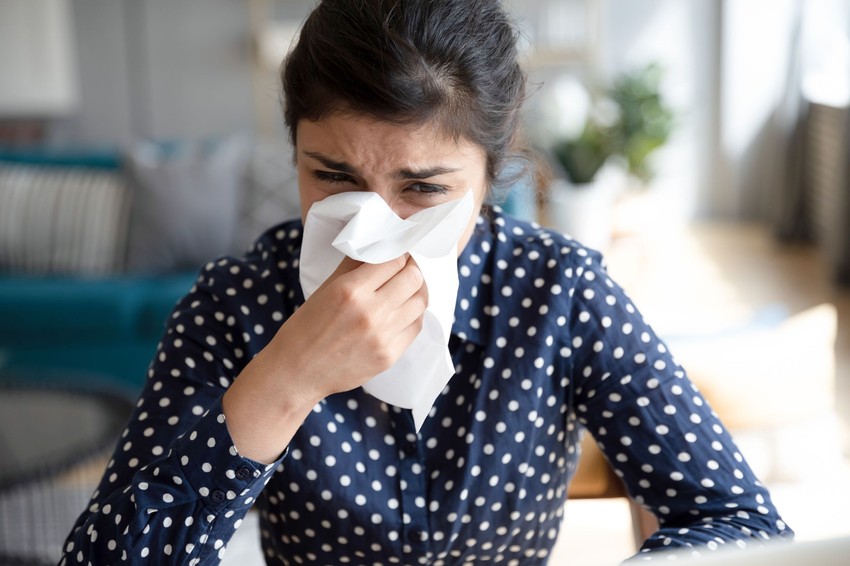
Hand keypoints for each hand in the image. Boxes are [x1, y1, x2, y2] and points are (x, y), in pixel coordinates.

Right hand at [266, 254, 427, 405]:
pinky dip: (413, 315)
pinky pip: (416, 327)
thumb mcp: (325, 288)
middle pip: (413, 278)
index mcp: (350, 290)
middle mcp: (370, 312)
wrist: (296, 372)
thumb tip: (378, 246)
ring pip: (420, 301)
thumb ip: (354, 265)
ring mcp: (382, 336)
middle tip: (405, 269)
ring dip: (416, 291)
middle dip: (411, 269)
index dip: (399, 254)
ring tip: (407, 289)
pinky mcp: (389, 356)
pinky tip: (404, 311)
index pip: (394, 261)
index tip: (397, 254)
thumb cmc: (306, 327)